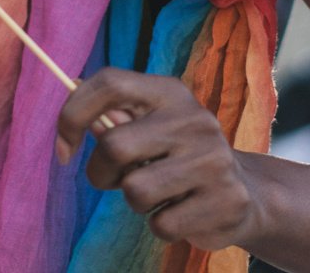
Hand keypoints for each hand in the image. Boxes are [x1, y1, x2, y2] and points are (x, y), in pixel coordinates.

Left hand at [55, 68, 259, 249]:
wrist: (246, 193)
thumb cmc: (178, 157)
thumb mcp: (150, 129)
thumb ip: (114, 120)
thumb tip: (79, 112)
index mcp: (169, 92)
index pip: (109, 83)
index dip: (73, 115)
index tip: (63, 149)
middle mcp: (194, 119)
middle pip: (115, 146)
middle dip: (101, 173)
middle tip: (116, 180)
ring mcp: (213, 159)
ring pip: (135, 191)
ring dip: (136, 202)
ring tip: (158, 194)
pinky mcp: (225, 200)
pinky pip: (162, 224)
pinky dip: (161, 225)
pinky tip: (181, 212)